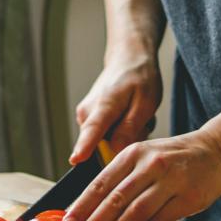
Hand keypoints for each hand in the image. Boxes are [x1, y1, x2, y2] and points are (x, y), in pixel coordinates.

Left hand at [61, 130, 220, 220]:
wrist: (217, 150)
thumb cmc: (174, 158)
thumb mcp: (144, 156)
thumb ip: (121, 177)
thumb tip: (91, 207)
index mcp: (133, 153)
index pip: (101, 182)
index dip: (82, 205)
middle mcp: (150, 165)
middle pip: (115, 199)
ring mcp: (170, 181)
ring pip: (135, 212)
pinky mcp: (187, 198)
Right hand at [70, 50, 161, 164]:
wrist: (128, 59)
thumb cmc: (139, 78)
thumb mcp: (145, 102)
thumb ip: (130, 128)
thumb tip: (115, 150)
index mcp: (104, 105)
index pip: (92, 130)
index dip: (85, 147)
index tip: (75, 160)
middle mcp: (87, 113)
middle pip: (103, 146)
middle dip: (125, 142)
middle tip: (141, 122)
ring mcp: (85, 117)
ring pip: (106, 142)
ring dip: (124, 135)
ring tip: (135, 116)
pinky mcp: (87, 120)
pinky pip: (105, 136)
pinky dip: (120, 131)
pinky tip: (127, 117)